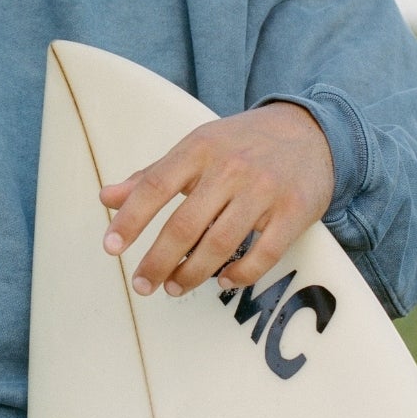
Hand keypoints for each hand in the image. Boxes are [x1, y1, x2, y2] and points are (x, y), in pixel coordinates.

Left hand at [99, 102, 333, 297]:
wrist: (310, 130)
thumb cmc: (241, 144)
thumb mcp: (195, 149)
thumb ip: (151, 176)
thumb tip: (106, 197)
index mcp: (199, 149)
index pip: (155, 186)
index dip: (130, 219)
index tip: (111, 247)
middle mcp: (231, 168)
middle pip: (184, 224)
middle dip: (158, 261)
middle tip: (142, 285)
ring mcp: (264, 190)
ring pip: (220, 244)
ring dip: (192, 273)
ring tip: (174, 287)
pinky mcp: (294, 211)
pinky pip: (263, 254)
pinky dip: (240, 274)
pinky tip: (223, 281)